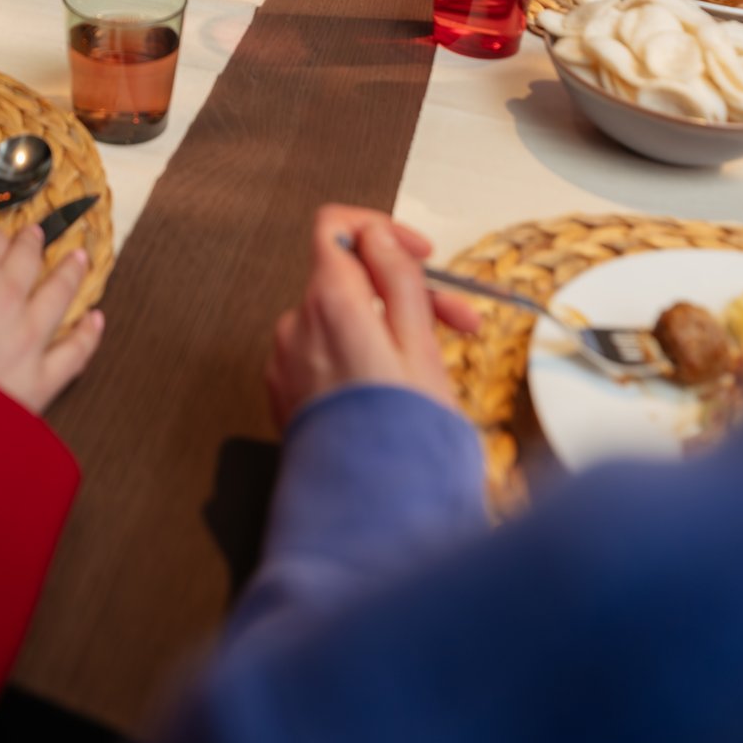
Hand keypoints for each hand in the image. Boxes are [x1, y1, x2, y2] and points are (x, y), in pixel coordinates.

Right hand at [0, 224, 103, 414]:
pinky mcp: (40, 378)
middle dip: (33, 242)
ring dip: (72, 271)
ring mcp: (29, 336)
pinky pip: (75, 351)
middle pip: (28, 257)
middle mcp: (6, 294)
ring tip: (80, 258)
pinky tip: (96, 321)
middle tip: (38, 235)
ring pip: (61, 293)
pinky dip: (89, 334)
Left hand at [265, 204, 479, 431]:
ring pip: (340, 319)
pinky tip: (392, 390)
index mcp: (330, 303)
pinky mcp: (286, 392)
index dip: (382, 231)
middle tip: (456, 322)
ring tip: (431, 368)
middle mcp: (297, 324)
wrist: (366, 516)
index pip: (337, 227)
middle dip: (404, 291)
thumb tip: (379, 235)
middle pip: (349, 278)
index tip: (417, 253)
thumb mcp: (420, 345)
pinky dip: (357, 357)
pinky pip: (323, 354)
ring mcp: (287, 359)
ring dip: (385, 328)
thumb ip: (398, 278)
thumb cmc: (400, 439)